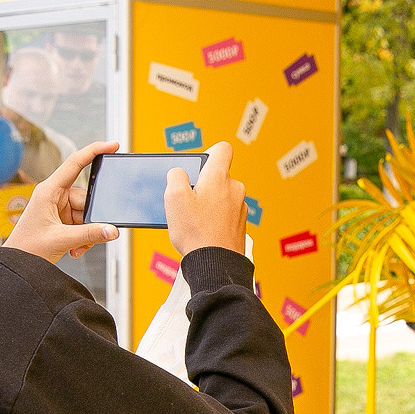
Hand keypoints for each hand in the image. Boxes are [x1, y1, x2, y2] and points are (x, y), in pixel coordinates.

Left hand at [2, 141, 120, 262]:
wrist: (16, 265)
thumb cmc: (26, 248)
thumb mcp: (61, 240)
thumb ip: (89, 235)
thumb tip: (112, 230)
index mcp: (49, 190)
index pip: (75, 164)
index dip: (94, 151)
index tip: (113, 145)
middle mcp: (54, 195)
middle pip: (87, 198)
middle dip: (91, 219)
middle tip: (87, 236)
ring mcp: (59, 208)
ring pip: (87, 214)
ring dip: (86, 233)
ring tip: (76, 247)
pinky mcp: (62, 220)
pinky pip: (83, 224)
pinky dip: (83, 237)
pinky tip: (75, 248)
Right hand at [165, 140, 245, 257]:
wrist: (215, 265)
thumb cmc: (196, 233)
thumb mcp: (174, 198)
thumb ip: (175, 176)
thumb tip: (178, 172)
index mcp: (219, 177)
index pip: (222, 149)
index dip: (208, 152)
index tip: (198, 165)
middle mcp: (234, 189)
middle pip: (219, 175)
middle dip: (203, 184)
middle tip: (188, 199)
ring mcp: (240, 207)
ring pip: (222, 195)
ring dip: (209, 202)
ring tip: (194, 219)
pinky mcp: (240, 224)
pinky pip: (226, 213)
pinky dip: (216, 217)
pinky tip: (203, 230)